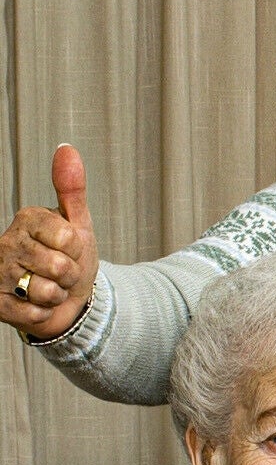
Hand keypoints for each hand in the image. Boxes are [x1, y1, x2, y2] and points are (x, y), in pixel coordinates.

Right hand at [0, 144, 100, 339]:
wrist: (65, 299)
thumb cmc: (70, 258)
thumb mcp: (77, 224)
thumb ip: (72, 189)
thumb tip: (67, 149)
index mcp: (27, 219)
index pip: (68, 237)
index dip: (79, 250)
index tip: (70, 249)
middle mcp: (7, 243)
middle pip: (60, 266)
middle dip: (71, 275)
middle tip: (61, 272)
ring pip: (47, 291)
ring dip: (58, 296)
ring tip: (49, 288)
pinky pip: (35, 314)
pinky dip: (45, 314)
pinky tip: (38, 305)